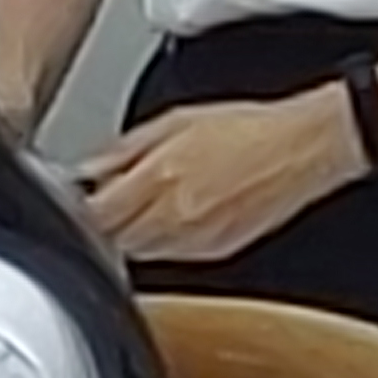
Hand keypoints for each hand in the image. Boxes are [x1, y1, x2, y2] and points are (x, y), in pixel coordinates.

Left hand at [79, 93, 363, 263]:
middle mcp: (175, 217)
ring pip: (139, 254)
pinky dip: (161, 241)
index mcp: (160, 178)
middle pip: (114, 239)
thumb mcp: (175, 120)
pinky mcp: (215, 253)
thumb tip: (90, 166)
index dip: (80, 206)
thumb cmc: (247, 127)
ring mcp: (196, 241)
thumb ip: (125, 148)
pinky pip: (170, 257)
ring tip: (143, 203)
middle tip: (107, 199)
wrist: (302, 148)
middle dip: (104, 222)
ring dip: (131, 234)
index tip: (76, 195)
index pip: (96, 213)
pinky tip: (172, 215)